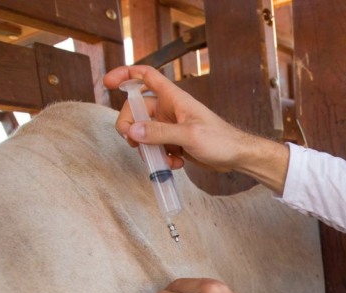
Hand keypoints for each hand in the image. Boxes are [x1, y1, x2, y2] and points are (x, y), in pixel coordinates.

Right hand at [102, 65, 288, 191]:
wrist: (237, 158)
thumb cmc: (220, 140)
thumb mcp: (190, 136)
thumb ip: (160, 133)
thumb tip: (133, 130)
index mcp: (173, 98)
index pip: (145, 76)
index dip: (125, 74)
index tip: (108, 83)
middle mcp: (169, 109)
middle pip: (137, 110)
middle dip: (131, 127)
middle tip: (133, 143)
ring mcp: (170, 126)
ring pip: (144, 132)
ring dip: (148, 148)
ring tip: (164, 159)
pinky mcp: (174, 142)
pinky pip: (156, 147)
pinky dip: (160, 157)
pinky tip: (176, 164)